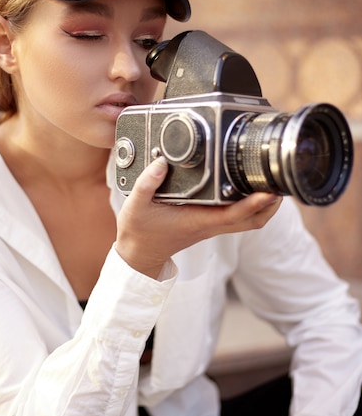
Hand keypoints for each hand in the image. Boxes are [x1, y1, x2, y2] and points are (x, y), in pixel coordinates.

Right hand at [116, 157, 281, 277]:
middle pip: (253, 221)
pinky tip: (248, 186)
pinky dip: (250, 205)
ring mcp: (211, 226)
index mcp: (198, 221)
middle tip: (279, 181)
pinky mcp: (209, 224)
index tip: (269, 189)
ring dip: (264, 205)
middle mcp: (210, 225)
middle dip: (270, 204)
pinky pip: (238, 217)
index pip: (235, 215)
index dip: (255, 203)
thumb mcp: (135, 204)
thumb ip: (146, 183)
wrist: (137, 254)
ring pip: (249, 221)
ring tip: (270, 181)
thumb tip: (161, 162)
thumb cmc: (139, 231)